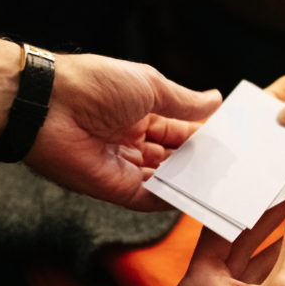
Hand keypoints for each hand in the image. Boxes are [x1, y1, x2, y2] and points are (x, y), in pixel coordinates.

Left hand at [24, 54, 221, 210]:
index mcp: (141, 112)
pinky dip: (171, 201)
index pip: (181, 129)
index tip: (233, 142)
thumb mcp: (150, 85)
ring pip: (166, 180)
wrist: (50, 105)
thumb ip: (184, 102)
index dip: (205, 135)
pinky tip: (194, 197)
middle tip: (235, 166)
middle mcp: (134, 141)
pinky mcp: (114, 189)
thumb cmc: (95, 84)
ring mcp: (124, 166)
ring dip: (191, 182)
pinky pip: (149, 199)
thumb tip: (216, 101)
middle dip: (201, 161)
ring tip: (223, 182)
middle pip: (176, 157)